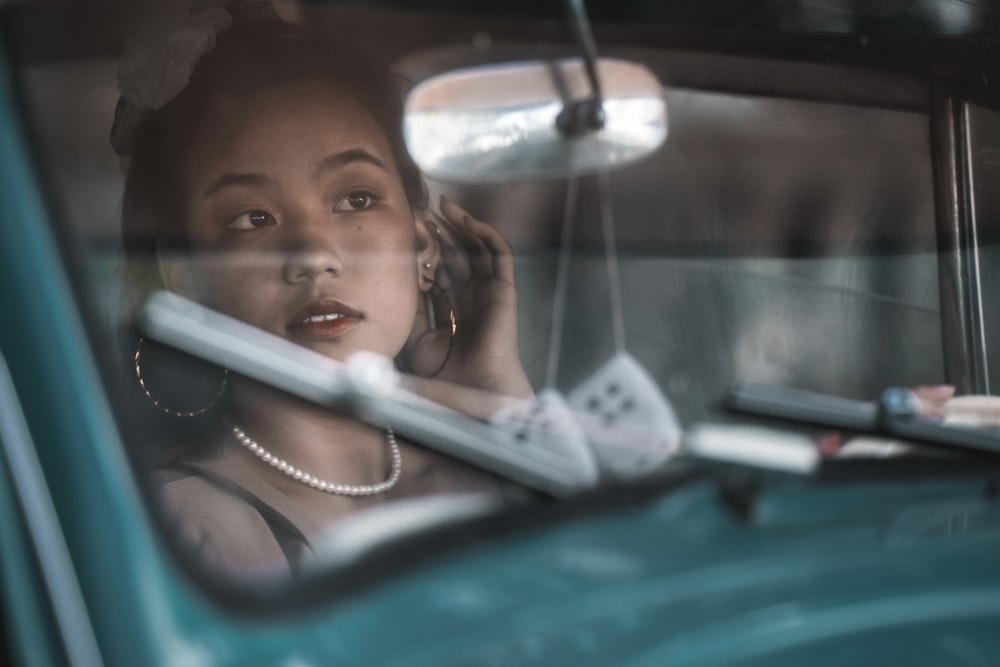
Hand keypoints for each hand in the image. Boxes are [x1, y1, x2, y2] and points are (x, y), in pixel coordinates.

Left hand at [402, 196, 532, 402]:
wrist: (477, 405)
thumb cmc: (444, 391)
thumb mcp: (406, 353)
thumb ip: (390, 332)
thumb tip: (357, 321)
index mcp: (442, 324)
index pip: (426, 280)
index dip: (412, 258)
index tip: (392, 237)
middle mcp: (466, 308)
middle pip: (450, 261)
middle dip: (432, 236)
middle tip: (412, 213)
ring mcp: (486, 299)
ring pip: (474, 252)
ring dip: (457, 228)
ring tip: (437, 206)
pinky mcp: (504, 293)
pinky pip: (499, 255)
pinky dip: (484, 233)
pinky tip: (462, 218)